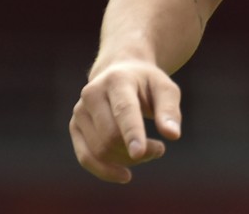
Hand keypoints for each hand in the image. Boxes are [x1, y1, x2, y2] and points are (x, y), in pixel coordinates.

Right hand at [69, 60, 182, 182]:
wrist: (120, 72)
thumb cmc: (147, 84)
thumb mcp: (165, 89)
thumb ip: (169, 110)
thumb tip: (173, 135)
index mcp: (117, 80)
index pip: (123, 110)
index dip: (132, 133)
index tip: (140, 153)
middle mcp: (92, 94)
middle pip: (111, 135)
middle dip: (138, 151)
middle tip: (160, 149)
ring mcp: (79, 111)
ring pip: (100, 150)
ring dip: (126, 160)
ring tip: (148, 152)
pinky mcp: (75, 127)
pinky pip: (85, 158)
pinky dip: (105, 171)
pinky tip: (124, 175)